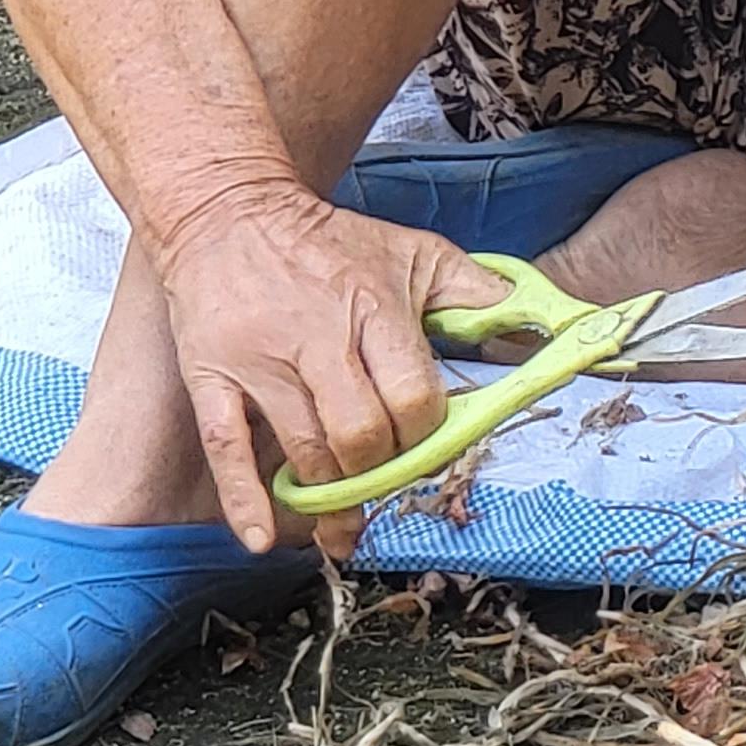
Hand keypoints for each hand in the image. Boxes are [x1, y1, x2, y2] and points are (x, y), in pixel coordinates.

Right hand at [154, 186, 503, 552]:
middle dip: (381, 467)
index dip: (425, 433)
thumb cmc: (326, 241)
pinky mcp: (212, 375)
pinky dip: (245, 499)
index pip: (412, 397)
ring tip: (344, 524)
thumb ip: (474, 291)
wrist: (225, 208)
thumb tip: (533, 321)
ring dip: (331, 497)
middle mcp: (315, 337)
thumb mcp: (410, 251)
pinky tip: (263, 537)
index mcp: (371, 307)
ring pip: (306, 451)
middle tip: (385, 476)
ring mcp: (259, 360)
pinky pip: (226, 447)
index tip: (423, 441)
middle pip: (361, 433)